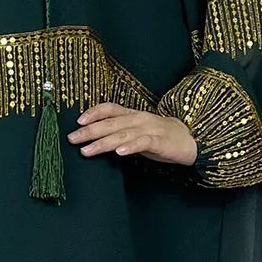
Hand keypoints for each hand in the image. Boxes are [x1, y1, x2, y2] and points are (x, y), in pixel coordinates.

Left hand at [67, 103, 197, 165]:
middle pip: (110, 123)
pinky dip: (130, 147)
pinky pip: (143, 143)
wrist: (189, 139)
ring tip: (87, 150)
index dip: (93, 112)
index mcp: (133, 115)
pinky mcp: (160, 142)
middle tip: (72, 139)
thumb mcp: (137, 130)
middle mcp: (139, 119)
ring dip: (103, 142)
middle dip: (89, 131)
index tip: (78, 121)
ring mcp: (150, 129)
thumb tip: (94, 138)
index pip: (110, 108)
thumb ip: (119, 131)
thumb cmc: (160, 137)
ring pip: (122, 134)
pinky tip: (119, 152)